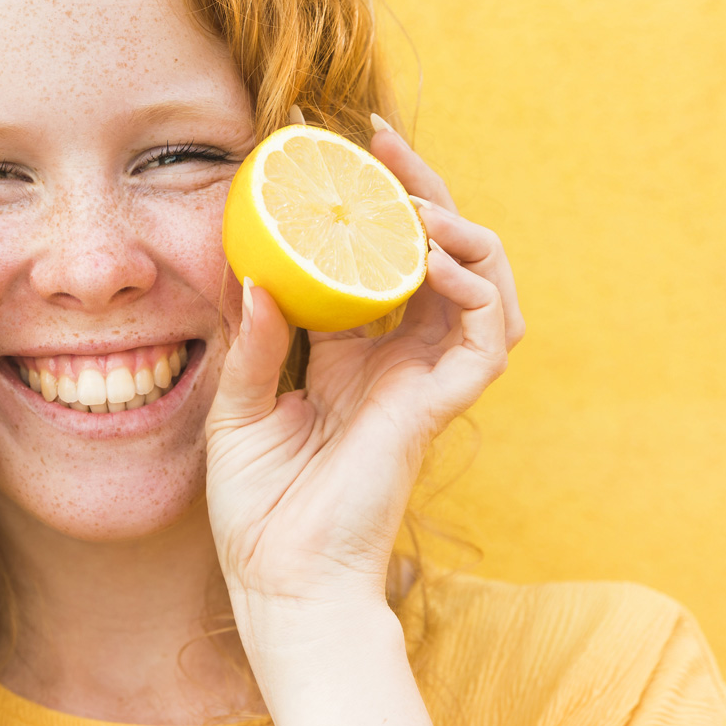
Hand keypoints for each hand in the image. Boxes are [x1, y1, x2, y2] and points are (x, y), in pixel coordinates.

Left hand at [204, 123, 524, 678]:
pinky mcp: (438, 409)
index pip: (379, 261)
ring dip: (460, 232)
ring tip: (412, 204)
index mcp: (352, 356)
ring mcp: (425, 383)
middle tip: (381, 141)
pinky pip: (487, 338)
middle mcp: (399, 361)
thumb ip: (256, 341)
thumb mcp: (238, 409)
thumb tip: (260, 273)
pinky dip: (473, 289)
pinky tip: (431, 262)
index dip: (373, 204)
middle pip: (438, 253)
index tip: (341, 147)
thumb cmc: (257, 511)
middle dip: (421, 189)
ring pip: (486, 284)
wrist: (279, 584)